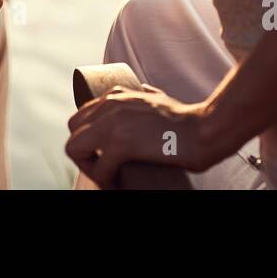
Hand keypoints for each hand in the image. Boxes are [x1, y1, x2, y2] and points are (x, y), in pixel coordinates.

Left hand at [65, 84, 221, 187]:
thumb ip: (144, 94)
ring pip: (74, 148)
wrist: (205, 129)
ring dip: (90, 168)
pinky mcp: (122, 142)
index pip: (80, 117)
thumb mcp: (158, 98)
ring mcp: (114, 122)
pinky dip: (107, 181)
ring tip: (109, 178)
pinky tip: (120, 184)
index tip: (104, 157)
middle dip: (83, 154)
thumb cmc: (187, 119)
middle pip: (72, 131)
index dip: (87, 141)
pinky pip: (99, 168)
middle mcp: (111, 104)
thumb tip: (142, 92)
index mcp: (116, 95)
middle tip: (104, 170)